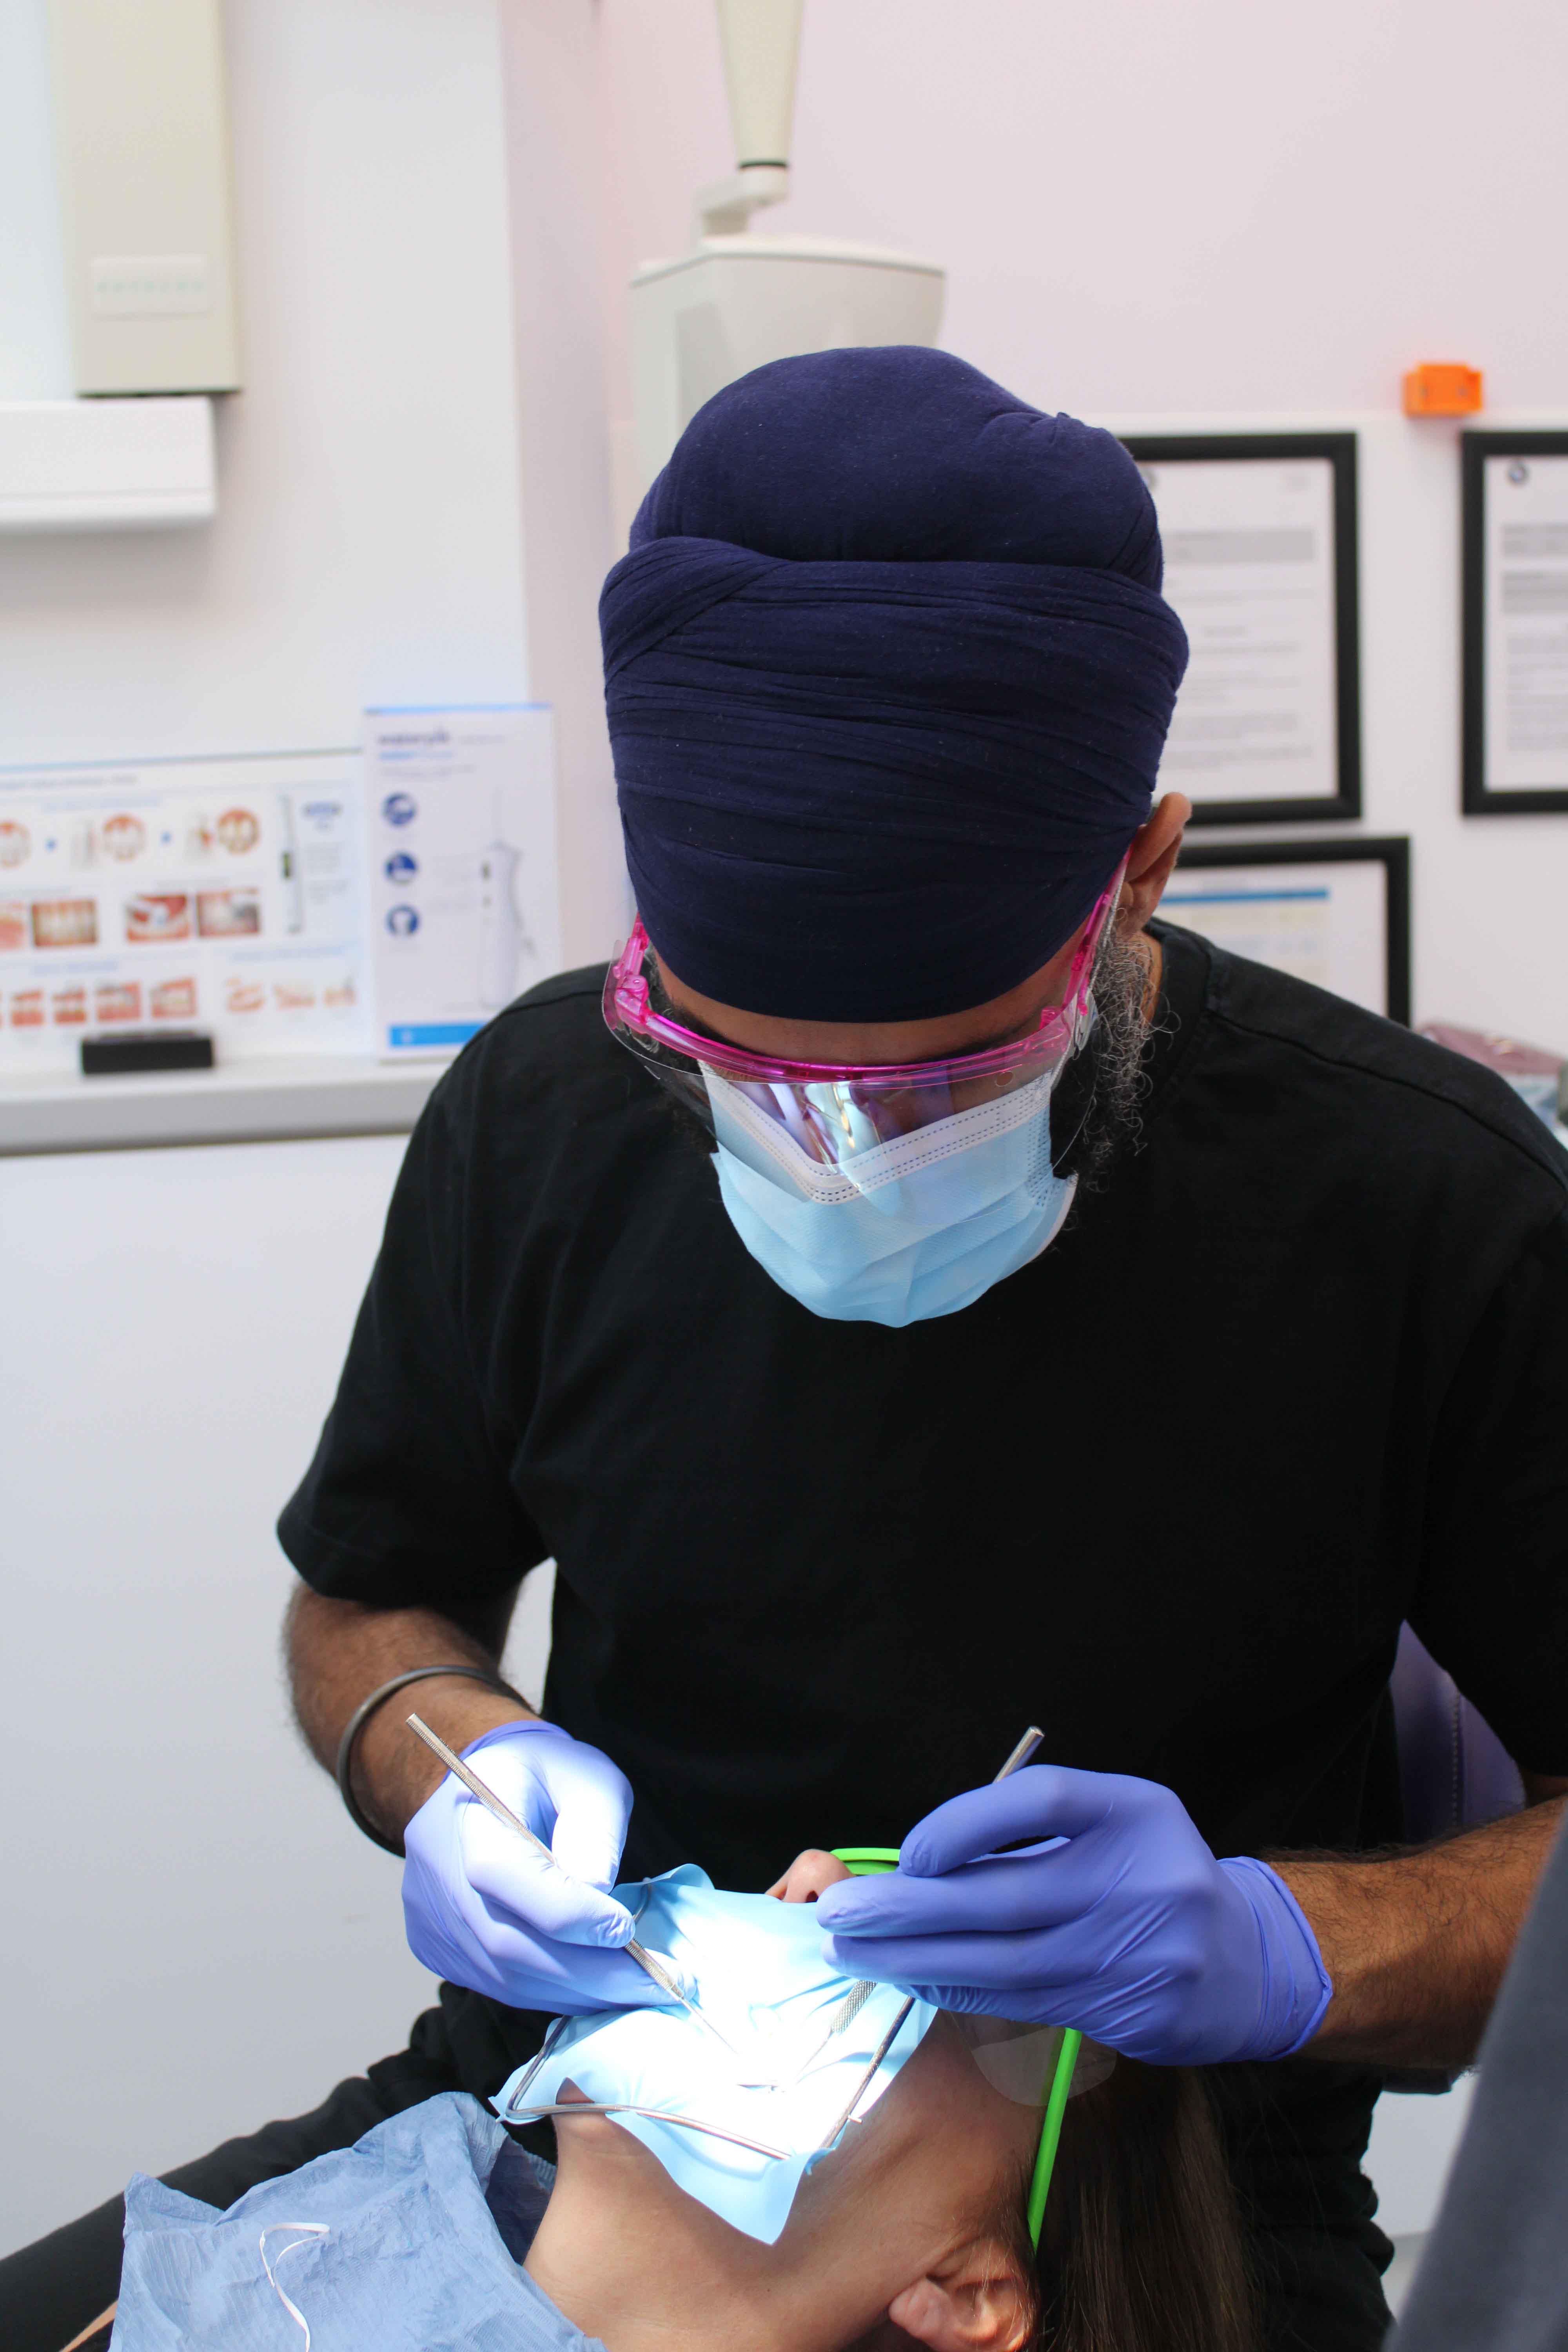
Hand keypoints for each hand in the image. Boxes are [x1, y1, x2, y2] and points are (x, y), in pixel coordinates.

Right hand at [402, 1720, 674, 2012]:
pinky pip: (497, 1984)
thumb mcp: (588, 1776)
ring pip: (503, 1976)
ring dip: (577, 1991)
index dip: (565, 1911)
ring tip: (637, 1989)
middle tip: (657, 1982)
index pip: (502, 1873)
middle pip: (506, 1940)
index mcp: (469, 1809)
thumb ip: (595, 1829)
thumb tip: (599, 1895)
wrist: (488, 1784)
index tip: (625, 1928)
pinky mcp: (437, 1945)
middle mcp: (437, 1869)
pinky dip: (553, 1992)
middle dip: (588, 1971)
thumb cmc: (546, 1776)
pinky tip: (595, 1986)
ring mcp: (429, 1915)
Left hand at [814, 1763, 1331, 2064]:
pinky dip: (960, 1990)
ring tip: (855, 1951)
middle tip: (840, 1914)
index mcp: (1137, 1811)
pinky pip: (1023, 2002)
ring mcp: (1137, 1954)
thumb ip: (1032, 1829)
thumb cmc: (1150, 1874)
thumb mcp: (1113, 1823)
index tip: (909, 1852)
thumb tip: (921, 1859)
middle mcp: (1142, 1879)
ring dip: (918, 1960)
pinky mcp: (1127, 2013)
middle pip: (1006, 1895)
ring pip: (1004, 1962)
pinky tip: (915, 1979)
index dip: (964, 1822)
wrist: (1243, 1962)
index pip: (1041, 1801)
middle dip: (910, 1909)